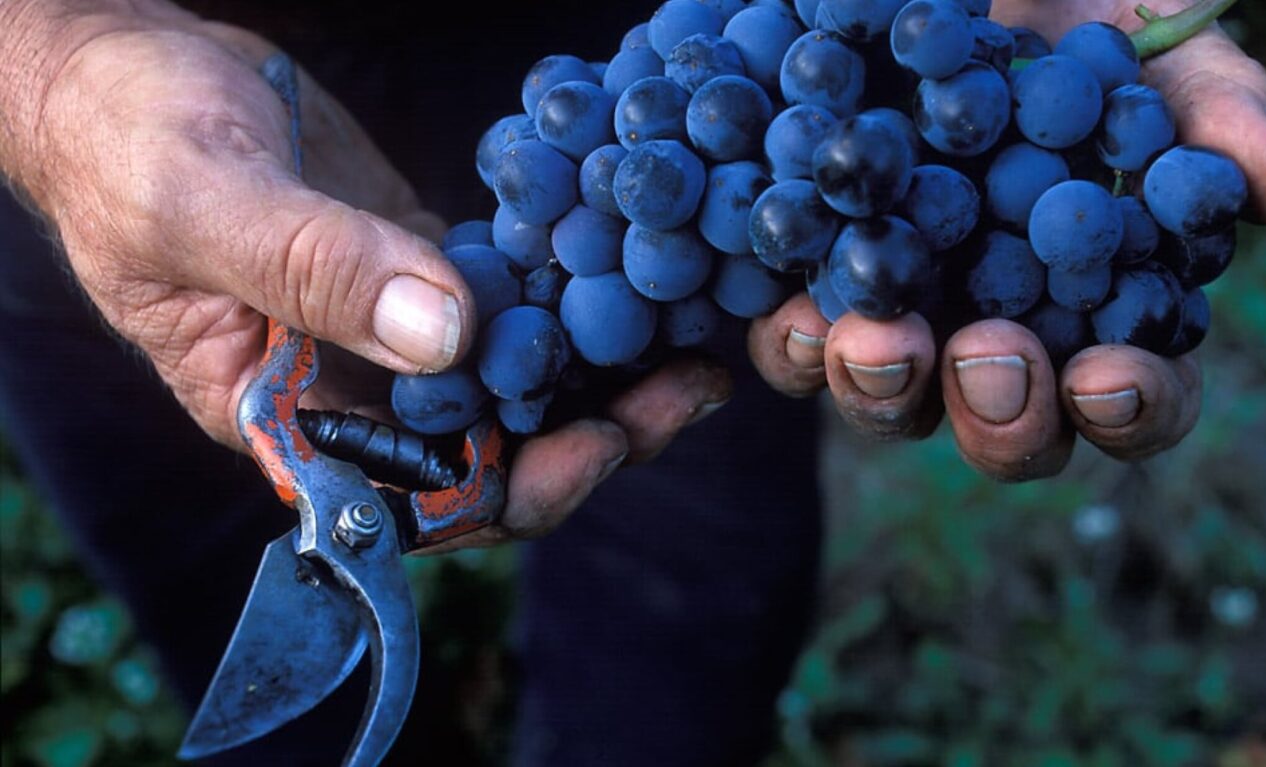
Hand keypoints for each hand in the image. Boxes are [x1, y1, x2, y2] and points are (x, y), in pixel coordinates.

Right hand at [0, 2, 730, 543]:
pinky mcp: (422, 271)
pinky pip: (510, 306)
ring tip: (694, 343)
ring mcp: (393, 333)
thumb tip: (448, 337)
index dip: (510, 491)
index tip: (594, 445)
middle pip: (488, 454)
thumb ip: (315, 269)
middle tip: (683, 390)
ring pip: (513, 385)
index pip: (412, 499)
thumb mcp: (203, 201)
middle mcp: (350, 393)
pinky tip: (638, 273)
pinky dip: (571, 300)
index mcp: (286, 419)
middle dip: (589, 436)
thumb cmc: (126, 138)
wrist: (124, 67)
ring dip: (601, 374)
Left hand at [747, 0, 1265, 479]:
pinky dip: (796, 342)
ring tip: (877, 343)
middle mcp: (1002, 337)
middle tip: (991, 361)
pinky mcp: (816, 286)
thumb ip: (1216, 116)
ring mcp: (906, 320)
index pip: (1134, 396)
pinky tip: (798, 312)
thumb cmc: (1073, 20)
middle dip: (1001, 414)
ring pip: (893, 400)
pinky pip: (797, 346)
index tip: (1109, 377)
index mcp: (1101, 312)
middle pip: (1007, 427)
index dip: (1132, 407)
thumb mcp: (1154, 47)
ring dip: (885, 389)